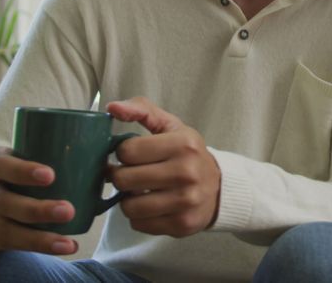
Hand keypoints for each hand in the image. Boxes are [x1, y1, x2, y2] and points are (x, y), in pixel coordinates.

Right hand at [0, 148, 78, 254]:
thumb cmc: (29, 166)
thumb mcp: (37, 153)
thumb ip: (65, 152)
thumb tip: (110, 151)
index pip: (1, 164)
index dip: (22, 170)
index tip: (52, 175)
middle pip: (3, 200)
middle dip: (35, 209)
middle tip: (68, 210)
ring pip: (4, 229)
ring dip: (37, 237)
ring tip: (67, 241)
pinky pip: (11, 245)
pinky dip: (38, 247)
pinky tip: (64, 246)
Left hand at [106, 97, 221, 237]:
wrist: (220, 188)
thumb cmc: (188, 154)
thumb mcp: (171, 126)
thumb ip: (142, 110)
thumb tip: (112, 107)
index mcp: (183, 144)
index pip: (127, 150)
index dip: (124, 152)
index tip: (133, 154)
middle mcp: (186, 173)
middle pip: (124, 179)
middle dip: (122, 176)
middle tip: (131, 174)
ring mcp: (185, 201)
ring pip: (128, 206)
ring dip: (128, 199)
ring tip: (140, 191)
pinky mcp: (181, 224)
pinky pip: (138, 224)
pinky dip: (139, 216)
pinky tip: (152, 206)